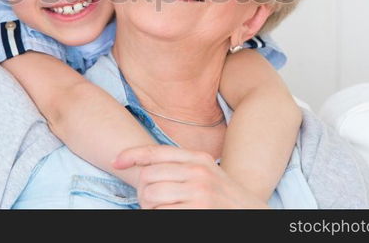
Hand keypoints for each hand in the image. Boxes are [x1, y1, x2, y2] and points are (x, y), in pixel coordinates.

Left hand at [113, 145, 269, 208]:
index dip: (132, 155)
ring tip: (159, 211)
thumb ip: (181, 166)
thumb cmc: (224, 199)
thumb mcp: (207, 174)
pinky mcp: (198, 211)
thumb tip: (144, 167)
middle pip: (148, 176)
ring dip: (147, 207)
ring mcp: (199, 192)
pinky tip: (168, 216)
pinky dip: (157, 216)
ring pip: (150, 196)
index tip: (116, 161)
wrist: (252, 215)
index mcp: (198, 159)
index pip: (156, 152)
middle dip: (141, 191)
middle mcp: (198, 172)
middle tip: (149, 203)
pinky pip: (160, 213)